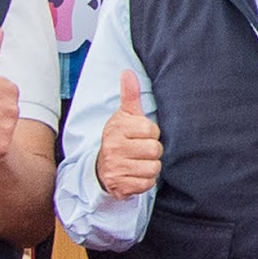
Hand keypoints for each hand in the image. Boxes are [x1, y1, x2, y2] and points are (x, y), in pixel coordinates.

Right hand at [93, 69, 162, 199]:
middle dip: (152, 152)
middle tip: (140, 151)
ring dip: (150, 167)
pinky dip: (145, 182)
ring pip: (153, 168)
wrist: (102, 168)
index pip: (152, 130)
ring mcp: (116, 168)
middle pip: (155, 150)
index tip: (140, 136)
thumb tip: (128, 72)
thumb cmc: (120, 139)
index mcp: (117, 128)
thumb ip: (130, 95)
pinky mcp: (120, 186)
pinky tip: (135, 175)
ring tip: (138, 162)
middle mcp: (113, 147)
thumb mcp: (125, 116)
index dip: (151, 134)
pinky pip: (147, 184)